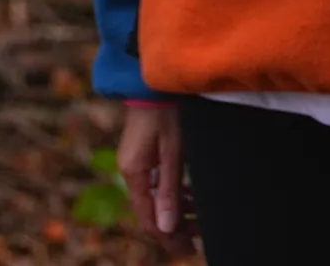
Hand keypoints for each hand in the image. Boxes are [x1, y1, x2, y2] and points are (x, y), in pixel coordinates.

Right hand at [118, 98, 190, 248]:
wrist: (152, 80)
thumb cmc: (166, 111)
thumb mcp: (173, 151)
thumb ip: (170, 190)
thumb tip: (167, 228)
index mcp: (134, 173)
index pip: (148, 219)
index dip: (168, 238)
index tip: (189, 249)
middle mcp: (131, 171)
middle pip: (150, 212)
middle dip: (174, 227)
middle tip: (197, 239)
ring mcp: (135, 162)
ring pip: (155, 198)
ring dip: (176, 210)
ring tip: (198, 219)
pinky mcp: (143, 153)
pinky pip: (156, 183)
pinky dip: (173, 193)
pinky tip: (190, 196)